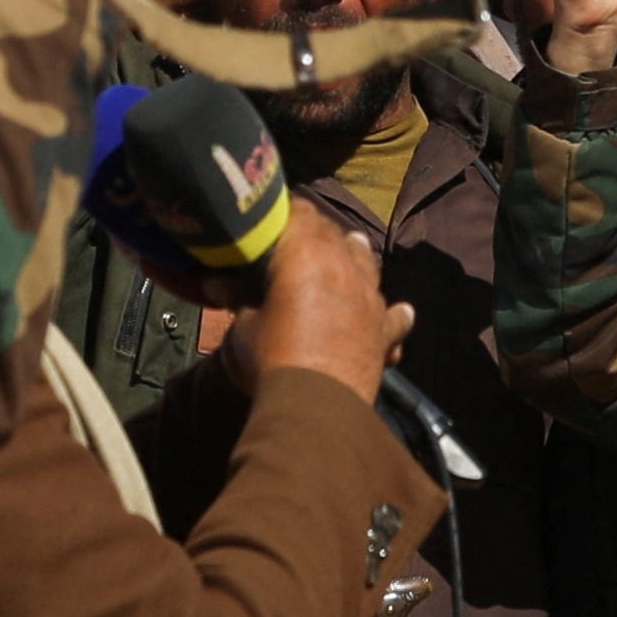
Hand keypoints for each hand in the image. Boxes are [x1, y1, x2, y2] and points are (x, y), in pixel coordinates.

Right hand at [231, 213, 414, 405]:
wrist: (315, 404)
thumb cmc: (272, 357)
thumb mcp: (242, 326)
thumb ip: (236, 297)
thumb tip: (216, 283)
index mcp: (306, 252)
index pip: (298, 212)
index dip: (282, 212)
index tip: (269, 217)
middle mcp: (346, 265)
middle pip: (332, 233)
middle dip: (314, 233)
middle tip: (294, 240)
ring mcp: (371, 297)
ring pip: (367, 262)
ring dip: (355, 256)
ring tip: (350, 249)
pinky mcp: (385, 329)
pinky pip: (394, 315)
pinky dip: (393, 314)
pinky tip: (400, 313)